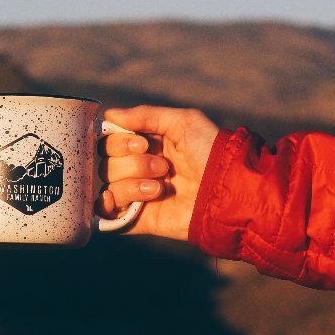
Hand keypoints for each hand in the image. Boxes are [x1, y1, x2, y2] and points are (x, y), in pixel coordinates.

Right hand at [98, 105, 219, 240]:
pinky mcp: (139, 219)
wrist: (227, 190)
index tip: (142, 143)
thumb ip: (145, 115)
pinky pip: (107, 214)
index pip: (110, 140)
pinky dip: (108, 206)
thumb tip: (108, 115)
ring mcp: (137, 195)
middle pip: (107, 163)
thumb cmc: (211, 152)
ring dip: (133, 184)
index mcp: (145, 144)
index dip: (118, 141)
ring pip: (109, 186)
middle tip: (163, 167)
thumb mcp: (183, 122)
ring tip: (161, 188)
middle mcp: (138, 168)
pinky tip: (127, 202)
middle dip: (133, 163)